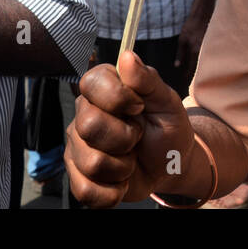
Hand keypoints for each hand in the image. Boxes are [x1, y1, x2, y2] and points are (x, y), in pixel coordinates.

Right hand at [65, 52, 192, 206]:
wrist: (170, 165)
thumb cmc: (167, 127)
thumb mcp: (167, 101)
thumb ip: (147, 79)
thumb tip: (127, 56)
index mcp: (102, 89)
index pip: (90, 82)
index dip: (117, 97)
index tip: (139, 107)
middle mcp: (83, 115)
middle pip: (89, 126)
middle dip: (125, 137)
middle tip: (138, 136)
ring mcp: (77, 147)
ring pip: (91, 162)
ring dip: (123, 167)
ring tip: (131, 159)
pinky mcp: (79, 177)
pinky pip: (85, 191)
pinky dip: (112, 192)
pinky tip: (122, 182)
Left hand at [174, 0, 212, 83]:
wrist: (202, 15)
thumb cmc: (190, 27)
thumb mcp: (182, 40)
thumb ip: (180, 54)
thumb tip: (178, 66)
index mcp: (195, 51)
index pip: (192, 69)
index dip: (189, 77)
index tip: (188, 85)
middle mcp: (204, 52)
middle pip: (201, 69)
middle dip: (198, 77)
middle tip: (196, 86)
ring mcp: (210, 49)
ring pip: (207, 63)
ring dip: (203, 70)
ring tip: (202, 79)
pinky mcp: (214, 46)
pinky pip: (210, 57)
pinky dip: (208, 62)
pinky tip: (206, 66)